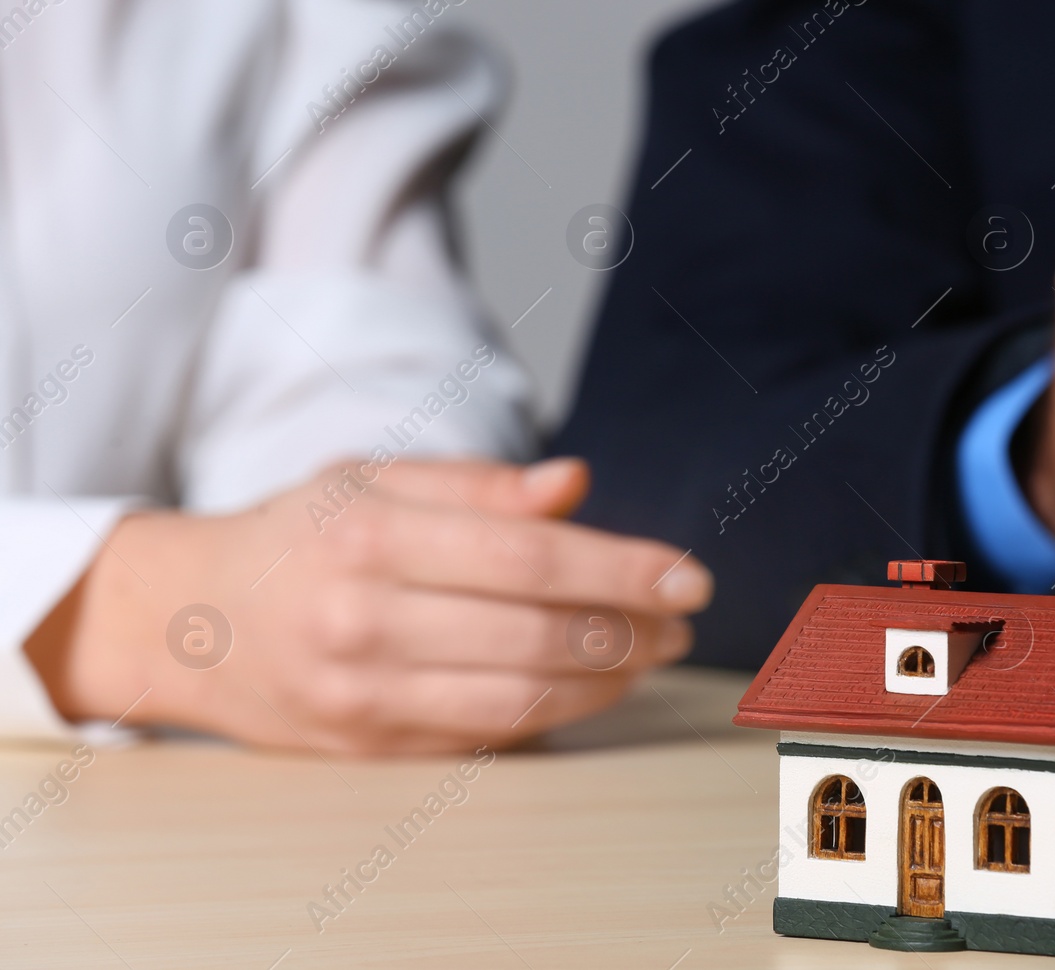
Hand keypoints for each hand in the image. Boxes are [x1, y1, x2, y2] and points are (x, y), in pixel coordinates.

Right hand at [24, 458, 711, 754]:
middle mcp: (364, 620)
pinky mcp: (372, 748)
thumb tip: (575, 484)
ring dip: (608, 679)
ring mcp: (365, 695)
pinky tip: (593, 682)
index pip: (528, 556)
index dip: (621, 569)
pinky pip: (489, 735)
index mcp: (371, 536)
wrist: (195, 622)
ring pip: (522, 697)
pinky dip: (557, 711)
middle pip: (536, 633)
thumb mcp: (375, 478)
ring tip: (650, 650)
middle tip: (680, 618)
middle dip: (631, 630)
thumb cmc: (304, 535)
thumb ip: (479, 484)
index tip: (687, 575)